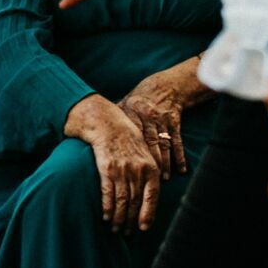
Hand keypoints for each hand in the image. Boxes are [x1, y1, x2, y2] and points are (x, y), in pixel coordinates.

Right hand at [66, 95, 160, 233]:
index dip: (148, 213)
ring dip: (119, 217)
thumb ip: (148, 173)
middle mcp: (138, 170)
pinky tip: (106, 217)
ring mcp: (123, 170)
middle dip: (132, 219)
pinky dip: (108, 207)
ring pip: (122, 200)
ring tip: (116, 228)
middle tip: (128, 232)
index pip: (152, 195)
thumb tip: (149, 195)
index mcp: (151, 167)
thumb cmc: (128, 142)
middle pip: (136, 201)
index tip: (144, 228)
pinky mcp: (107, 169)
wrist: (108, 125)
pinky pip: (108, 193)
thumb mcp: (144, 155)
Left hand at [120, 63, 202, 177]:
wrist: (163, 87)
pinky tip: (181, 170)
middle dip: (148, 164)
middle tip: (146, 179)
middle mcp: (148, 118)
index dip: (128, 155)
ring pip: (164, 145)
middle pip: (149, 145)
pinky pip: (178, 142)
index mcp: (133, 115)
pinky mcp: (175, 122)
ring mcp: (163, 121)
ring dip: (164, 163)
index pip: (129, 138)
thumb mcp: (123, 106)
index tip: (125, 172)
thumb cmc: (138, 101)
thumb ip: (110, 121)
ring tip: (163, 179)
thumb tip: (85, 129)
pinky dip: (180, 156)